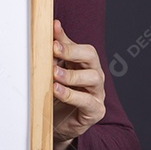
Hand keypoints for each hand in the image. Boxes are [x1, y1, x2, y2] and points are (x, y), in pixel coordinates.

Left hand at [51, 19, 105, 149]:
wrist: (58, 124)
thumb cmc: (58, 95)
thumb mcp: (55, 71)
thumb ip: (56, 52)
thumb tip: (53, 26)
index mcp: (85, 64)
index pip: (81, 46)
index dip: (67, 41)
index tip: (52, 33)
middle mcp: (94, 75)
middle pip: (91, 57)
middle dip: (72, 51)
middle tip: (54, 50)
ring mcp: (97, 93)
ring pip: (93, 78)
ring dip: (71, 75)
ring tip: (54, 74)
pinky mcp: (95, 111)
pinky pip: (87, 101)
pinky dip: (71, 95)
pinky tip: (57, 90)